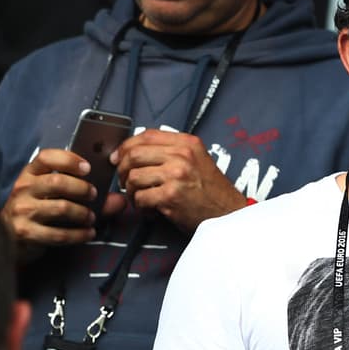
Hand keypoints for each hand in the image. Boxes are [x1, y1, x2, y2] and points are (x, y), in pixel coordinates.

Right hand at [1, 148, 102, 258]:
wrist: (8, 237)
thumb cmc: (38, 210)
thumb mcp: (54, 196)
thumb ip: (88, 195)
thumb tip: (120, 200)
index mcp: (30, 174)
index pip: (46, 157)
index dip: (68, 159)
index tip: (87, 168)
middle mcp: (23, 189)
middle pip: (57, 182)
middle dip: (82, 189)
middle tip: (94, 195)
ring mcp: (22, 211)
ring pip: (61, 208)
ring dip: (83, 213)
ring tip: (91, 218)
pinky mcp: (26, 232)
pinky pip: (58, 234)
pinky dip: (78, 235)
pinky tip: (88, 233)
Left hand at [112, 129, 244, 231]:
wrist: (229, 213)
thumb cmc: (212, 191)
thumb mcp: (198, 160)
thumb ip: (172, 151)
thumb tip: (134, 152)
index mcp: (187, 143)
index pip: (146, 135)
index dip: (126, 146)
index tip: (119, 158)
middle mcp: (182, 155)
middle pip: (134, 154)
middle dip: (123, 170)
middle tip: (126, 181)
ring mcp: (176, 175)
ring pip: (134, 177)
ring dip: (131, 191)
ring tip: (140, 198)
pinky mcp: (171, 196)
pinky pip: (141, 198)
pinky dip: (140, 206)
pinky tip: (150, 210)